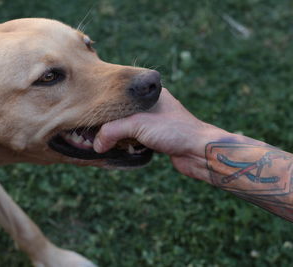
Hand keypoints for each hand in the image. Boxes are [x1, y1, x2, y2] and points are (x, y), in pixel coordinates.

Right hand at [93, 88, 221, 177]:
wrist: (200, 152)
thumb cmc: (175, 131)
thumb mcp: (138, 124)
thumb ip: (112, 131)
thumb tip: (96, 145)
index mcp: (150, 93)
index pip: (120, 95)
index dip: (106, 106)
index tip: (92, 117)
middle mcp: (153, 106)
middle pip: (123, 113)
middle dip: (111, 124)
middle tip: (97, 134)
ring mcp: (156, 122)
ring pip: (129, 127)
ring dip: (120, 137)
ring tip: (107, 144)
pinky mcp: (158, 138)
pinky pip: (136, 139)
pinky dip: (128, 145)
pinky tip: (123, 150)